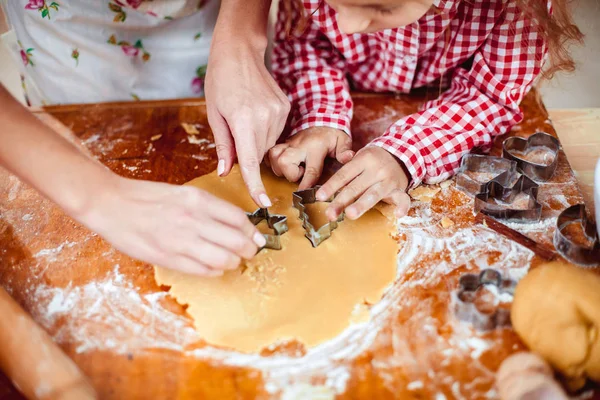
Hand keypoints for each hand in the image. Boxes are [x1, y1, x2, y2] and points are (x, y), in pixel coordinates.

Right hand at [79, 177, 264, 276]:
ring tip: (232, 261)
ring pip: (225, 259)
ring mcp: (181, 241)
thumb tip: (236, 224)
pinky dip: (215, 271)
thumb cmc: (146, 197)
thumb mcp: (183, 193)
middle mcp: (193, 220)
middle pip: (238, 241)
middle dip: (250, 250)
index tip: (257, 237)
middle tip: (251, 251)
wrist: (111, 204)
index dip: (252, 231)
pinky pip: (204, 271)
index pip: (239, 219)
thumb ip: (208, 208)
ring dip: (234, 262)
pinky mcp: (169, 258)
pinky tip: (214, 266)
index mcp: (198, 200)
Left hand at [205, 38, 289, 207]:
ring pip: (268, 144)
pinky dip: (265, 130)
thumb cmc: (220, 80)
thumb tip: (227, 172)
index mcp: (242, 121)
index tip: (263, 203)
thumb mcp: (214, 114)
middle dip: (247, 154)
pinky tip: (255, 112)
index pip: (250, 163)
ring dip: (256, 142)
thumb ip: (223, 146)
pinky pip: (276, 131)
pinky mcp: (285, 107)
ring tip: (244, 118)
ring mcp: (279, 112)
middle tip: (235, 134)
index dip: (255, 186)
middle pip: (258, 154)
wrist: (239, 52)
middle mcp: (265, 118)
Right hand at [268, 127, 353, 188]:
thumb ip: (345, 150)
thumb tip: (347, 158)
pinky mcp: (281, 143)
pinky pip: (269, 154)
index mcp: (315, 146)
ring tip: (293, 168)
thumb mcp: (343, 141)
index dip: (306, 183)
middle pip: (284, 162)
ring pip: (275, 157)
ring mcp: (288, 143)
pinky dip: (273, 162)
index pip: (311, 169)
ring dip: (281, 168)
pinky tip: (282, 165)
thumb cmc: (331, 135)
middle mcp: (299, 145)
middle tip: (300, 173)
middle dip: (290, 174)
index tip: (303, 193)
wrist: (320, 119)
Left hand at [316, 147, 410, 220]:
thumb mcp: (360, 158)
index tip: (319, 197)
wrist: (401, 153)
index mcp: (363, 160)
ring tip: (350, 214)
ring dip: (362, 204)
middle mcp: (375, 169)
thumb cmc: (373, 160)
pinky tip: (398, 215)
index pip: (344, 175)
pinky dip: (402, 206)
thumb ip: (346, 171)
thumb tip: (327, 189)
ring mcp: (388, 180)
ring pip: (374, 194)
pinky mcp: (400, 188)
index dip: (331, 186)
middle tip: (330, 213)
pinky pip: (403, 198)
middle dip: (341, 201)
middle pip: (355, 187)